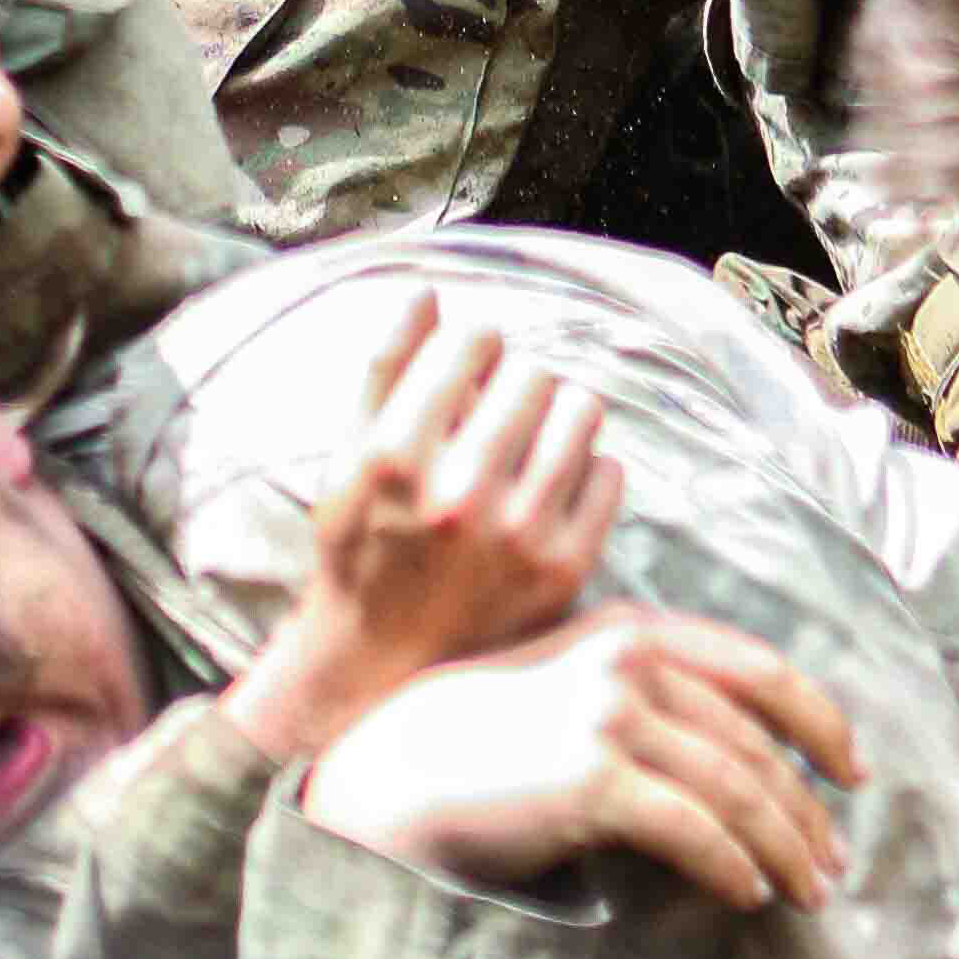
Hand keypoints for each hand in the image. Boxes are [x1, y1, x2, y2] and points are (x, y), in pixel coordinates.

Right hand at [226, 290, 624, 759]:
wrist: (382, 665)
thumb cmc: (362, 548)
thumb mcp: (349, 456)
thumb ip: (385, 369)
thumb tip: (427, 292)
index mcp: (396, 456)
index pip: (474, 341)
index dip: (476, 345)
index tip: (472, 367)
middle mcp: (459, 494)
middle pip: (534, 373)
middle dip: (518, 383)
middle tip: (501, 413)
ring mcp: (517, 535)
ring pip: (581, 413)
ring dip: (559, 417)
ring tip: (533, 444)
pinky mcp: (563, 568)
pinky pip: (610, 473)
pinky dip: (587, 471)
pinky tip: (552, 490)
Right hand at [302, 605, 861, 909]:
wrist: (399, 767)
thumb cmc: (488, 736)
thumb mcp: (574, 681)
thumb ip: (650, 691)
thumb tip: (746, 755)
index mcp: (633, 627)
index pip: (760, 668)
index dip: (819, 721)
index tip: (852, 772)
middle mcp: (629, 660)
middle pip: (756, 741)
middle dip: (807, 809)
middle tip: (835, 863)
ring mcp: (610, 716)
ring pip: (737, 788)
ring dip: (784, 848)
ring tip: (806, 892)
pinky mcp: (592, 779)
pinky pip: (693, 831)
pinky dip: (732, 868)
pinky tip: (747, 896)